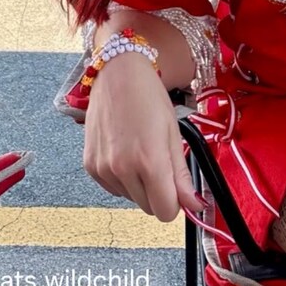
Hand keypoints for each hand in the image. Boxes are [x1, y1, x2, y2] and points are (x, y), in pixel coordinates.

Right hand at [83, 52, 203, 220]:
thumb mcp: (173, 133)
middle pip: (148, 208)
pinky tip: (123, 150)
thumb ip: (182, 175)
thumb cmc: (147, 95)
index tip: (175, 185)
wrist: (117, 72)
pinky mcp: (90, 165)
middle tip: (157, 160)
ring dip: (137, 184)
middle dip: (157, 192)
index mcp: (149, 162)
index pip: (166, 213)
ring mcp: (103, 168)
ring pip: (129, 198)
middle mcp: (123, 169)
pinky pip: (112, 188)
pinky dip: (120, 177)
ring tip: (138, 149)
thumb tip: (194, 205)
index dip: (174, 201)